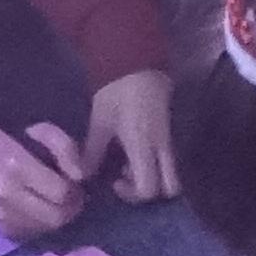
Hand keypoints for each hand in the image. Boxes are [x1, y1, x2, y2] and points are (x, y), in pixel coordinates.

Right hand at [0, 115, 86, 238]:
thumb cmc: (17, 140)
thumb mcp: (45, 132)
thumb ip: (67, 149)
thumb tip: (81, 177)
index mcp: (17, 168)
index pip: (61, 193)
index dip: (75, 189)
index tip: (75, 182)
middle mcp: (6, 196)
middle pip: (56, 217)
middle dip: (70, 208)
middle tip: (71, 196)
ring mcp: (2, 217)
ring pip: (48, 229)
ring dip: (59, 217)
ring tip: (55, 201)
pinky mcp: (2, 230)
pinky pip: (36, 235)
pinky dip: (45, 224)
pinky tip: (42, 209)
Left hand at [82, 69, 178, 203]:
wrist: (138, 61)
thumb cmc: (117, 91)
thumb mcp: (100, 122)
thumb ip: (92, 152)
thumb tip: (83, 175)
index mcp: (143, 146)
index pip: (148, 188)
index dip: (132, 194)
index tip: (115, 181)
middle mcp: (162, 147)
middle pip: (171, 188)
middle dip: (152, 192)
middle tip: (129, 179)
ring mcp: (170, 139)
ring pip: (172, 174)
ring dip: (153, 177)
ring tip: (130, 163)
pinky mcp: (170, 132)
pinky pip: (168, 159)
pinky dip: (155, 164)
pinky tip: (136, 151)